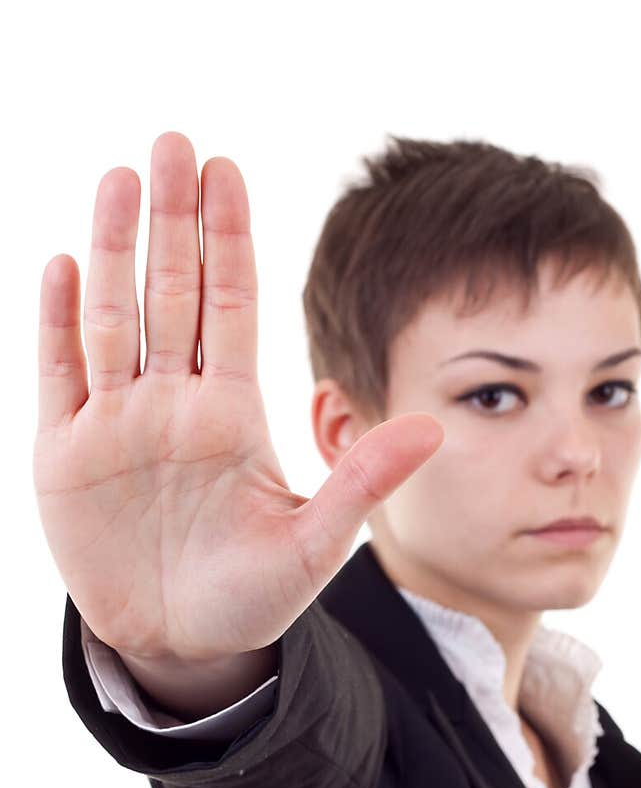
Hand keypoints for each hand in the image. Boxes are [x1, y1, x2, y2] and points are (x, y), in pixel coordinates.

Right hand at [34, 131, 442, 662]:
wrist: (182, 647)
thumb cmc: (251, 597)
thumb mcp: (315, 544)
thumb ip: (362, 481)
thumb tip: (435, 425)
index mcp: (232, 414)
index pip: (230, 306)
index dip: (228, 238)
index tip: (228, 169)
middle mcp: (174, 404)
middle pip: (171, 292)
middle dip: (172, 218)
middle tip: (173, 140)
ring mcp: (117, 424)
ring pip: (114, 318)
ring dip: (116, 249)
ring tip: (123, 178)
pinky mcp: (67, 456)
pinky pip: (60, 374)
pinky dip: (59, 322)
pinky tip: (64, 263)